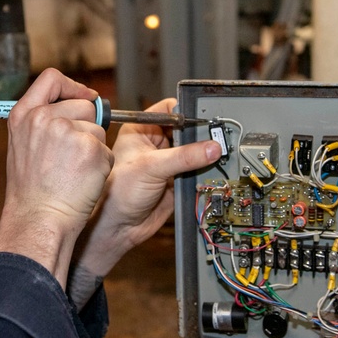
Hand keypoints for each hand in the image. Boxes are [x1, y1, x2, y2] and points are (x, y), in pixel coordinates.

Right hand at [0, 69, 113, 285]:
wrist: (39, 220)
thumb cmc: (31, 192)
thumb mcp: (23, 145)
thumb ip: (42, 121)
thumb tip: (75, 104)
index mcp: (24, 115)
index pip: (51, 78)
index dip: (73, 86)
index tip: (85, 98)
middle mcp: (45, 118)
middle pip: (84, 105)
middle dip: (88, 126)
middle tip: (73, 156)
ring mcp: (69, 132)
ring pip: (99, 130)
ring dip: (94, 148)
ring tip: (74, 172)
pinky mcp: (92, 148)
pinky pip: (107, 151)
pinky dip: (101, 166)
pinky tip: (83, 180)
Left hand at [69, 98, 220, 304]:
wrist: (120, 227)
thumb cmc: (118, 193)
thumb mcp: (151, 167)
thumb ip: (183, 156)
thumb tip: (211, 147)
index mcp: (141, 130)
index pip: (170, 110)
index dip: (187, 113)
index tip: (205, 120)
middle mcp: (155, 143)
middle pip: (186, 130)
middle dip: (201, 135)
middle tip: (217, 139)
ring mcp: (167, 161)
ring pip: (194, 150)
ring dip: (204, 153)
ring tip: (218, 154)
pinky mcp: (177, 179)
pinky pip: (197, 169)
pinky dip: (205, 170)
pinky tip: (213, 169)